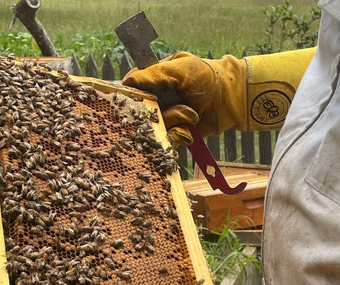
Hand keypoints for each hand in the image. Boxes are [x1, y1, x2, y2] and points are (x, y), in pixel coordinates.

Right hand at [123, 52, 246, 145]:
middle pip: (141, 112)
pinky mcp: (176, 133)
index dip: (132, 97)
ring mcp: (167, 117)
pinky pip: (168, 140)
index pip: (132, 89)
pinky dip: (179, 135)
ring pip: (155, 127)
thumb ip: (154, 74)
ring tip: (192, 114)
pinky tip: (190, 130)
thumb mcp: (180, 70)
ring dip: (175, 120)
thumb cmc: (207, 77)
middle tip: (175, 106)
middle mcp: (157, 100)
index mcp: (155, 81)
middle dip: (158, 112)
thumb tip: (128, 81)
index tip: (140, 100)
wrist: (231, 98)